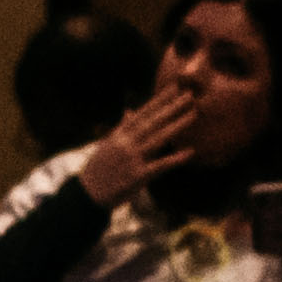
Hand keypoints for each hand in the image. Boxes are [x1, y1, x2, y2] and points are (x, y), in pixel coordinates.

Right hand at [78, 72, 213, 207]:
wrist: (87, 194)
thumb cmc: (99, 169)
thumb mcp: (108, 144)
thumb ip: (122, 127)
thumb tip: (130, 111)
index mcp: (119, 135)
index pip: (142, 113)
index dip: (159, 100)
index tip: (174, 87)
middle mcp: (125, 143)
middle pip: (153, 122)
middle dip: (172, 107)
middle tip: (190, 95)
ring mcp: (131, 159)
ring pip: (158, 138)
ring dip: (177, 126)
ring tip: (194, 114)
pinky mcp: (137, 176)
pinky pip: (160, 165)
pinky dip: (175, 158)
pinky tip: (190, 152)